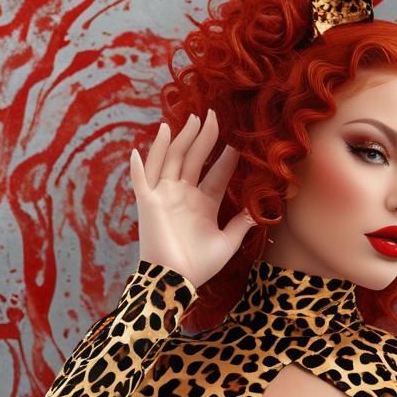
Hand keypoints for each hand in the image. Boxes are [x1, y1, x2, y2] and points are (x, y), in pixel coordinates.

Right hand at [130, 108, 256, 289]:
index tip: (238, 141)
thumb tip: (259, 211)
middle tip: (213, 115)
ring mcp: (165, 196)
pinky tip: (138, 149)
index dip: (227, 157)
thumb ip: (240, 225)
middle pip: (194, 159)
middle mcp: (183, 195)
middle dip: (203, 137)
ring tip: (189, 121)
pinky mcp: (148, 204)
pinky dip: (138, 166)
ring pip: (170, 160)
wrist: (176, 280)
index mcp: (203, 203)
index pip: (217, 173)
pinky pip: (140, 181)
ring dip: (178, 140)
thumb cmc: (200, 265)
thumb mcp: (226, 243)